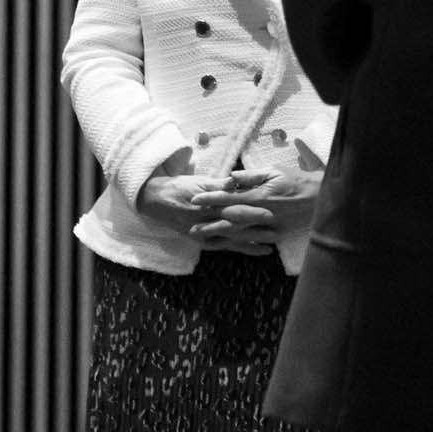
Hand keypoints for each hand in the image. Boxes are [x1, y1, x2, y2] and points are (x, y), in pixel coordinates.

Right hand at [136, 161, 272, 256]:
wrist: (155, 200)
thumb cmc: (180, 187)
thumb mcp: (199, 182)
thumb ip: (219, 184)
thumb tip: (235, 181)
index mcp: (207, 204)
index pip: (232, 209)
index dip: (251, 211)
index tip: (270, 212)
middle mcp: (205, 221)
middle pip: (235, 227)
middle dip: (256, 230)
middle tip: (277, 231)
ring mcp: (203, 234)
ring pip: (232, 240)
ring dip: (252, 243)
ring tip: (272, 246)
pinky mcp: (201, 241)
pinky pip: (224, 247)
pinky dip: (241, 249)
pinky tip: (257, 251)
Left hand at [189, 168, 322, 250]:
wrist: (322, 197)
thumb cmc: (297, 180)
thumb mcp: (274, 171)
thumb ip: (251, 175)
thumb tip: (231, 177)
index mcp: (260, 195)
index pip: (229, 196)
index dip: (211, 198)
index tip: (195, 199)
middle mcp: (263, 213)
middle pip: (230, 219)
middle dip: (210, 222)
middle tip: (192, 226)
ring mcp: (270, 226)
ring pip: (240, 233)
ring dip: (220, 235)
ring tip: (203, 237)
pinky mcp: (277, 235)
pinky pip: (255, 241)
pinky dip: (241, 244)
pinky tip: (229, 245)